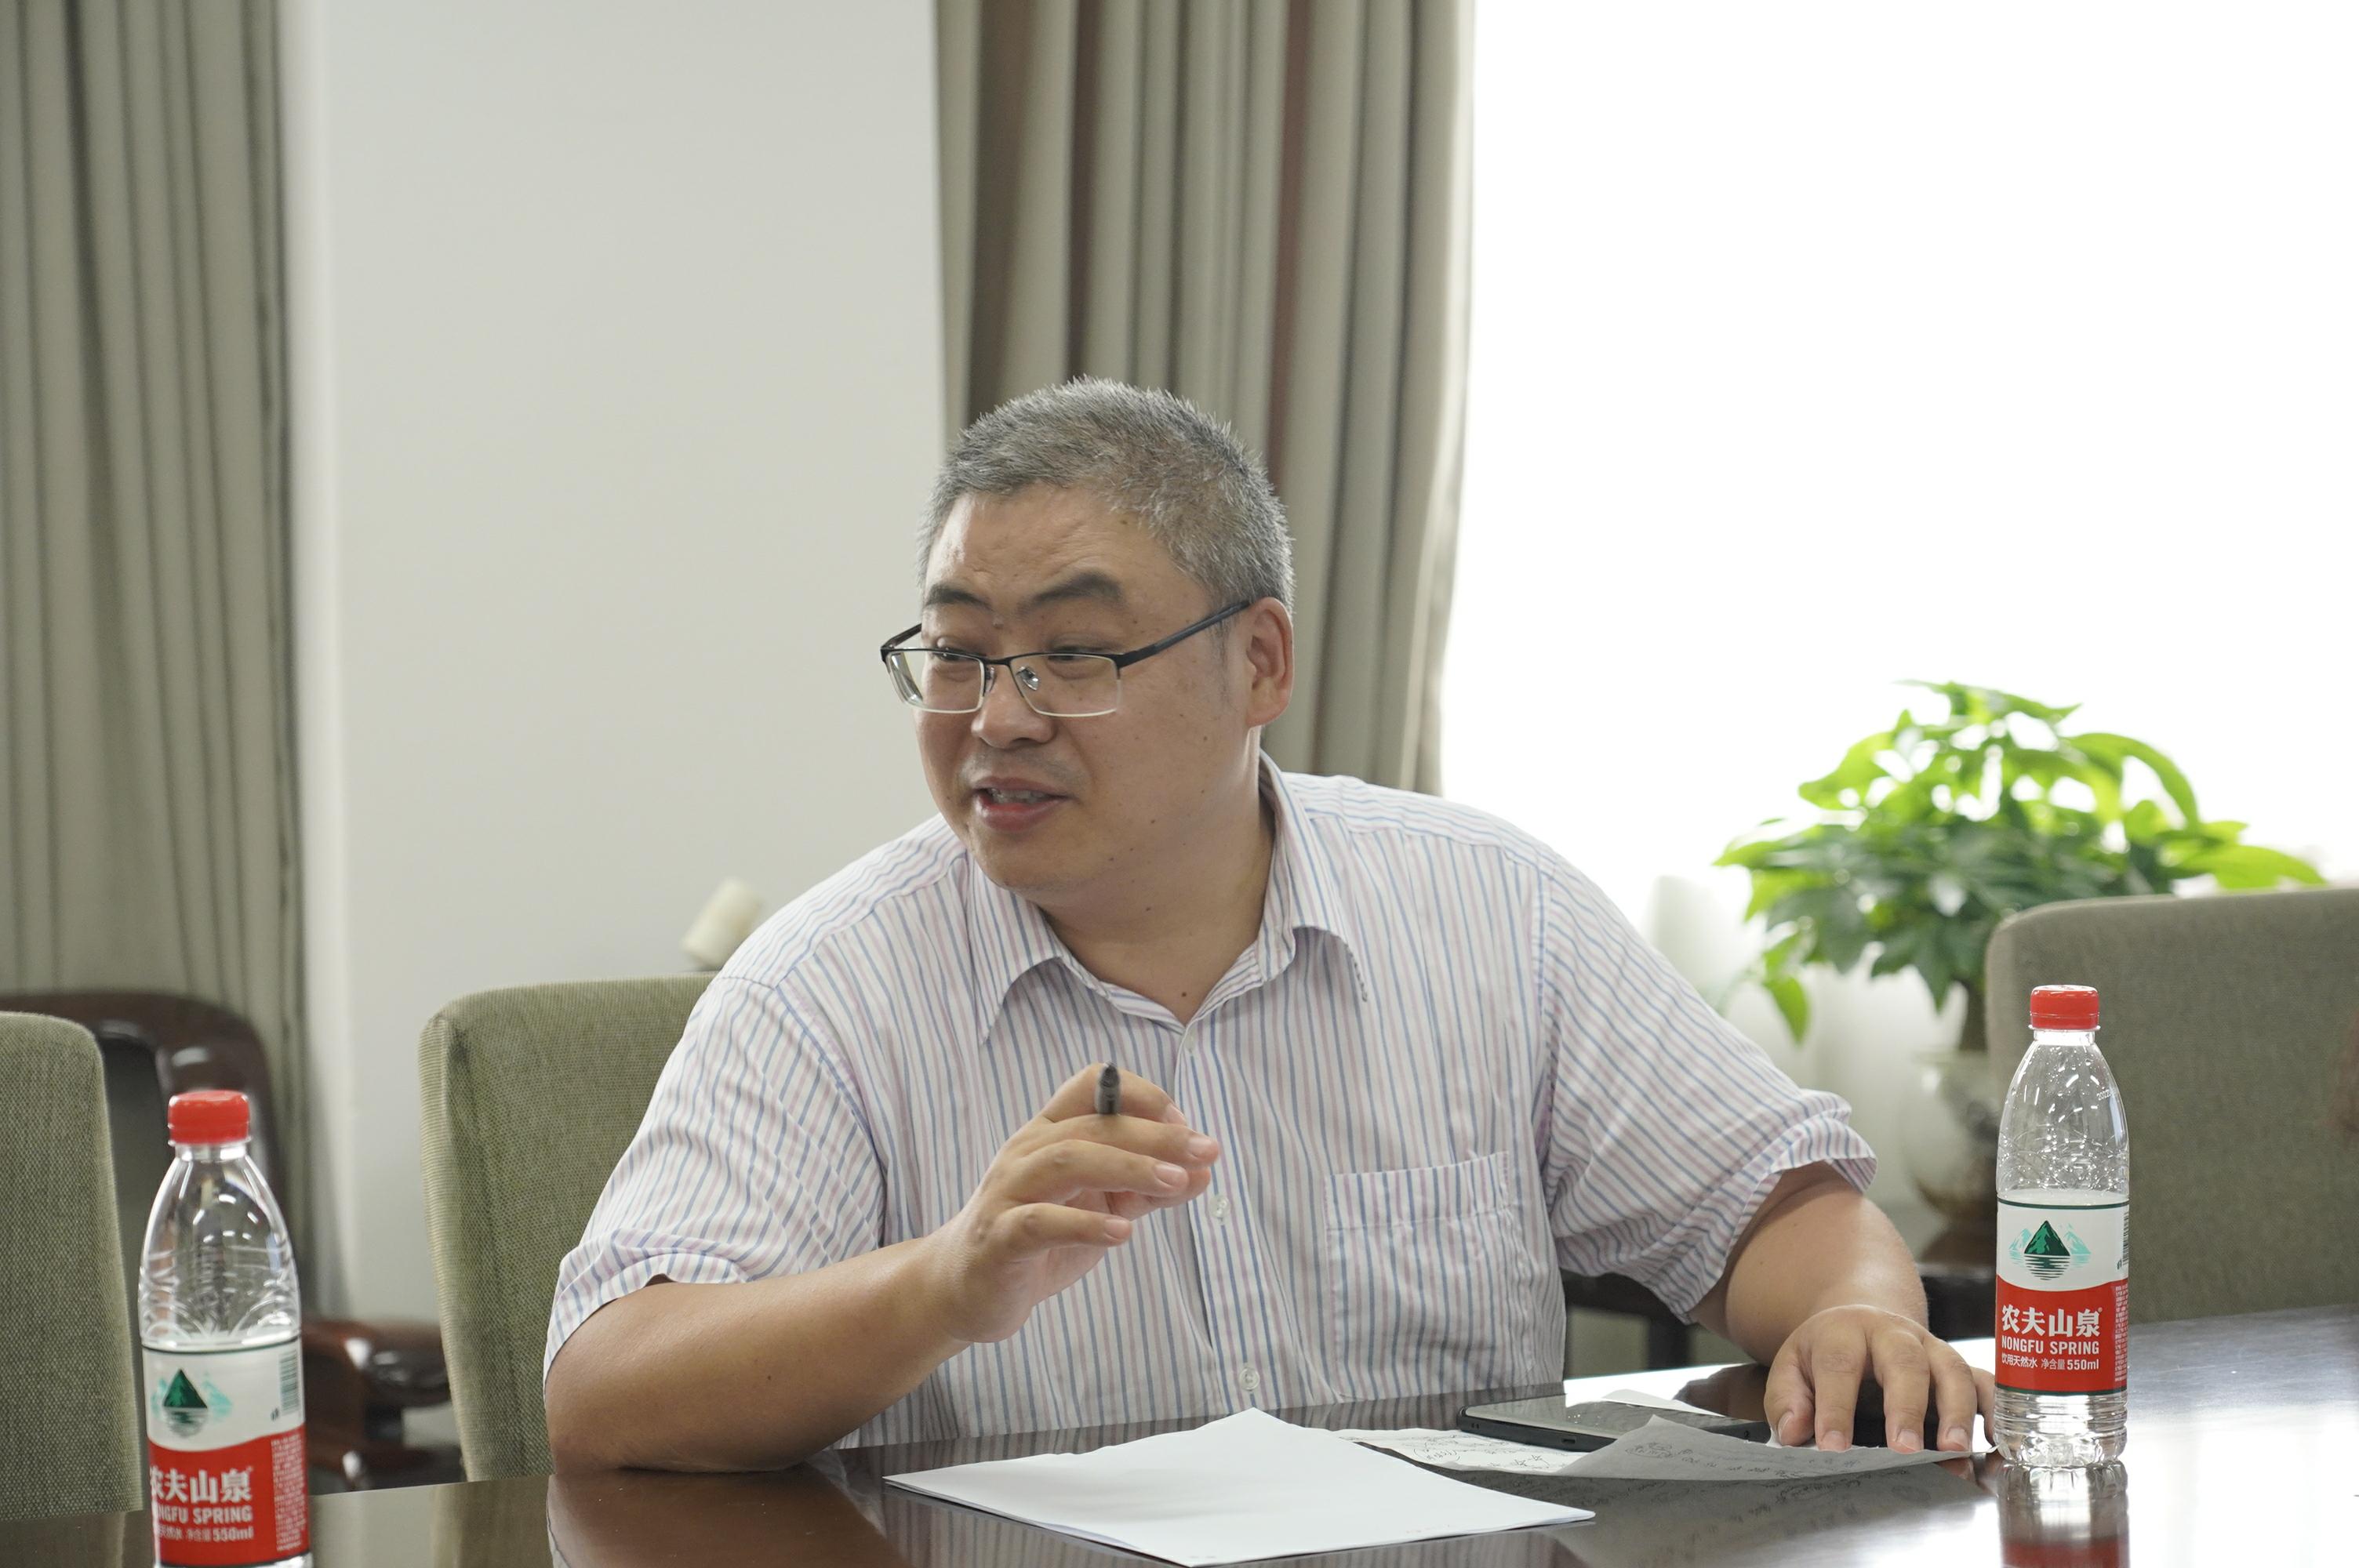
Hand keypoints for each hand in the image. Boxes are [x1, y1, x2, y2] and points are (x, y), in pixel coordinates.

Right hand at [918, 1064, 1219, 1344]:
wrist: (967, 1290)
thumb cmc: (1041, 1237)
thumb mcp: (1102, 1206)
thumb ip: (1148, 1188)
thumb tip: (1205, 1169)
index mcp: (1049, 1132)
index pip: (1093, 1084)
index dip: (1144, 1098)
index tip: (1186, 1130)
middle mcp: (1026, 1151)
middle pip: (1093, 1125)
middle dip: (1155, 1135)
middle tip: (1205, 1150)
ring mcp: (1008, 1192)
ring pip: (1067, 1160)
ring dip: (1128, 1167)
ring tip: (1174, 1182)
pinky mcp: (1000, 1239)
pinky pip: (1039, 1221)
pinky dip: (1084, 1224)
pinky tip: (1122, 1234)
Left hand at [1764, 1305, 1994, 1452]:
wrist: (1861, 1318)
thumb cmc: (1826, 1352)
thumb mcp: (1791, 1366)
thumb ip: (1788, 1399)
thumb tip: (1794, 1432)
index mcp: (1844, 1332)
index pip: (1838, 1366)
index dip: (1835, 1407)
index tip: (1833, 1447)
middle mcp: (1892, 1334)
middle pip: (1904, 1362)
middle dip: (1905, 1406)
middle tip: (1903, 1448)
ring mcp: (1930, 1347)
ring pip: (1951, 1370)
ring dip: (1956, 1411)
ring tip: (1953, 1450)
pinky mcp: (1957, 1365)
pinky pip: (1984, 1382)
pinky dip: (1995, 1409)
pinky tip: (1996, 1441)